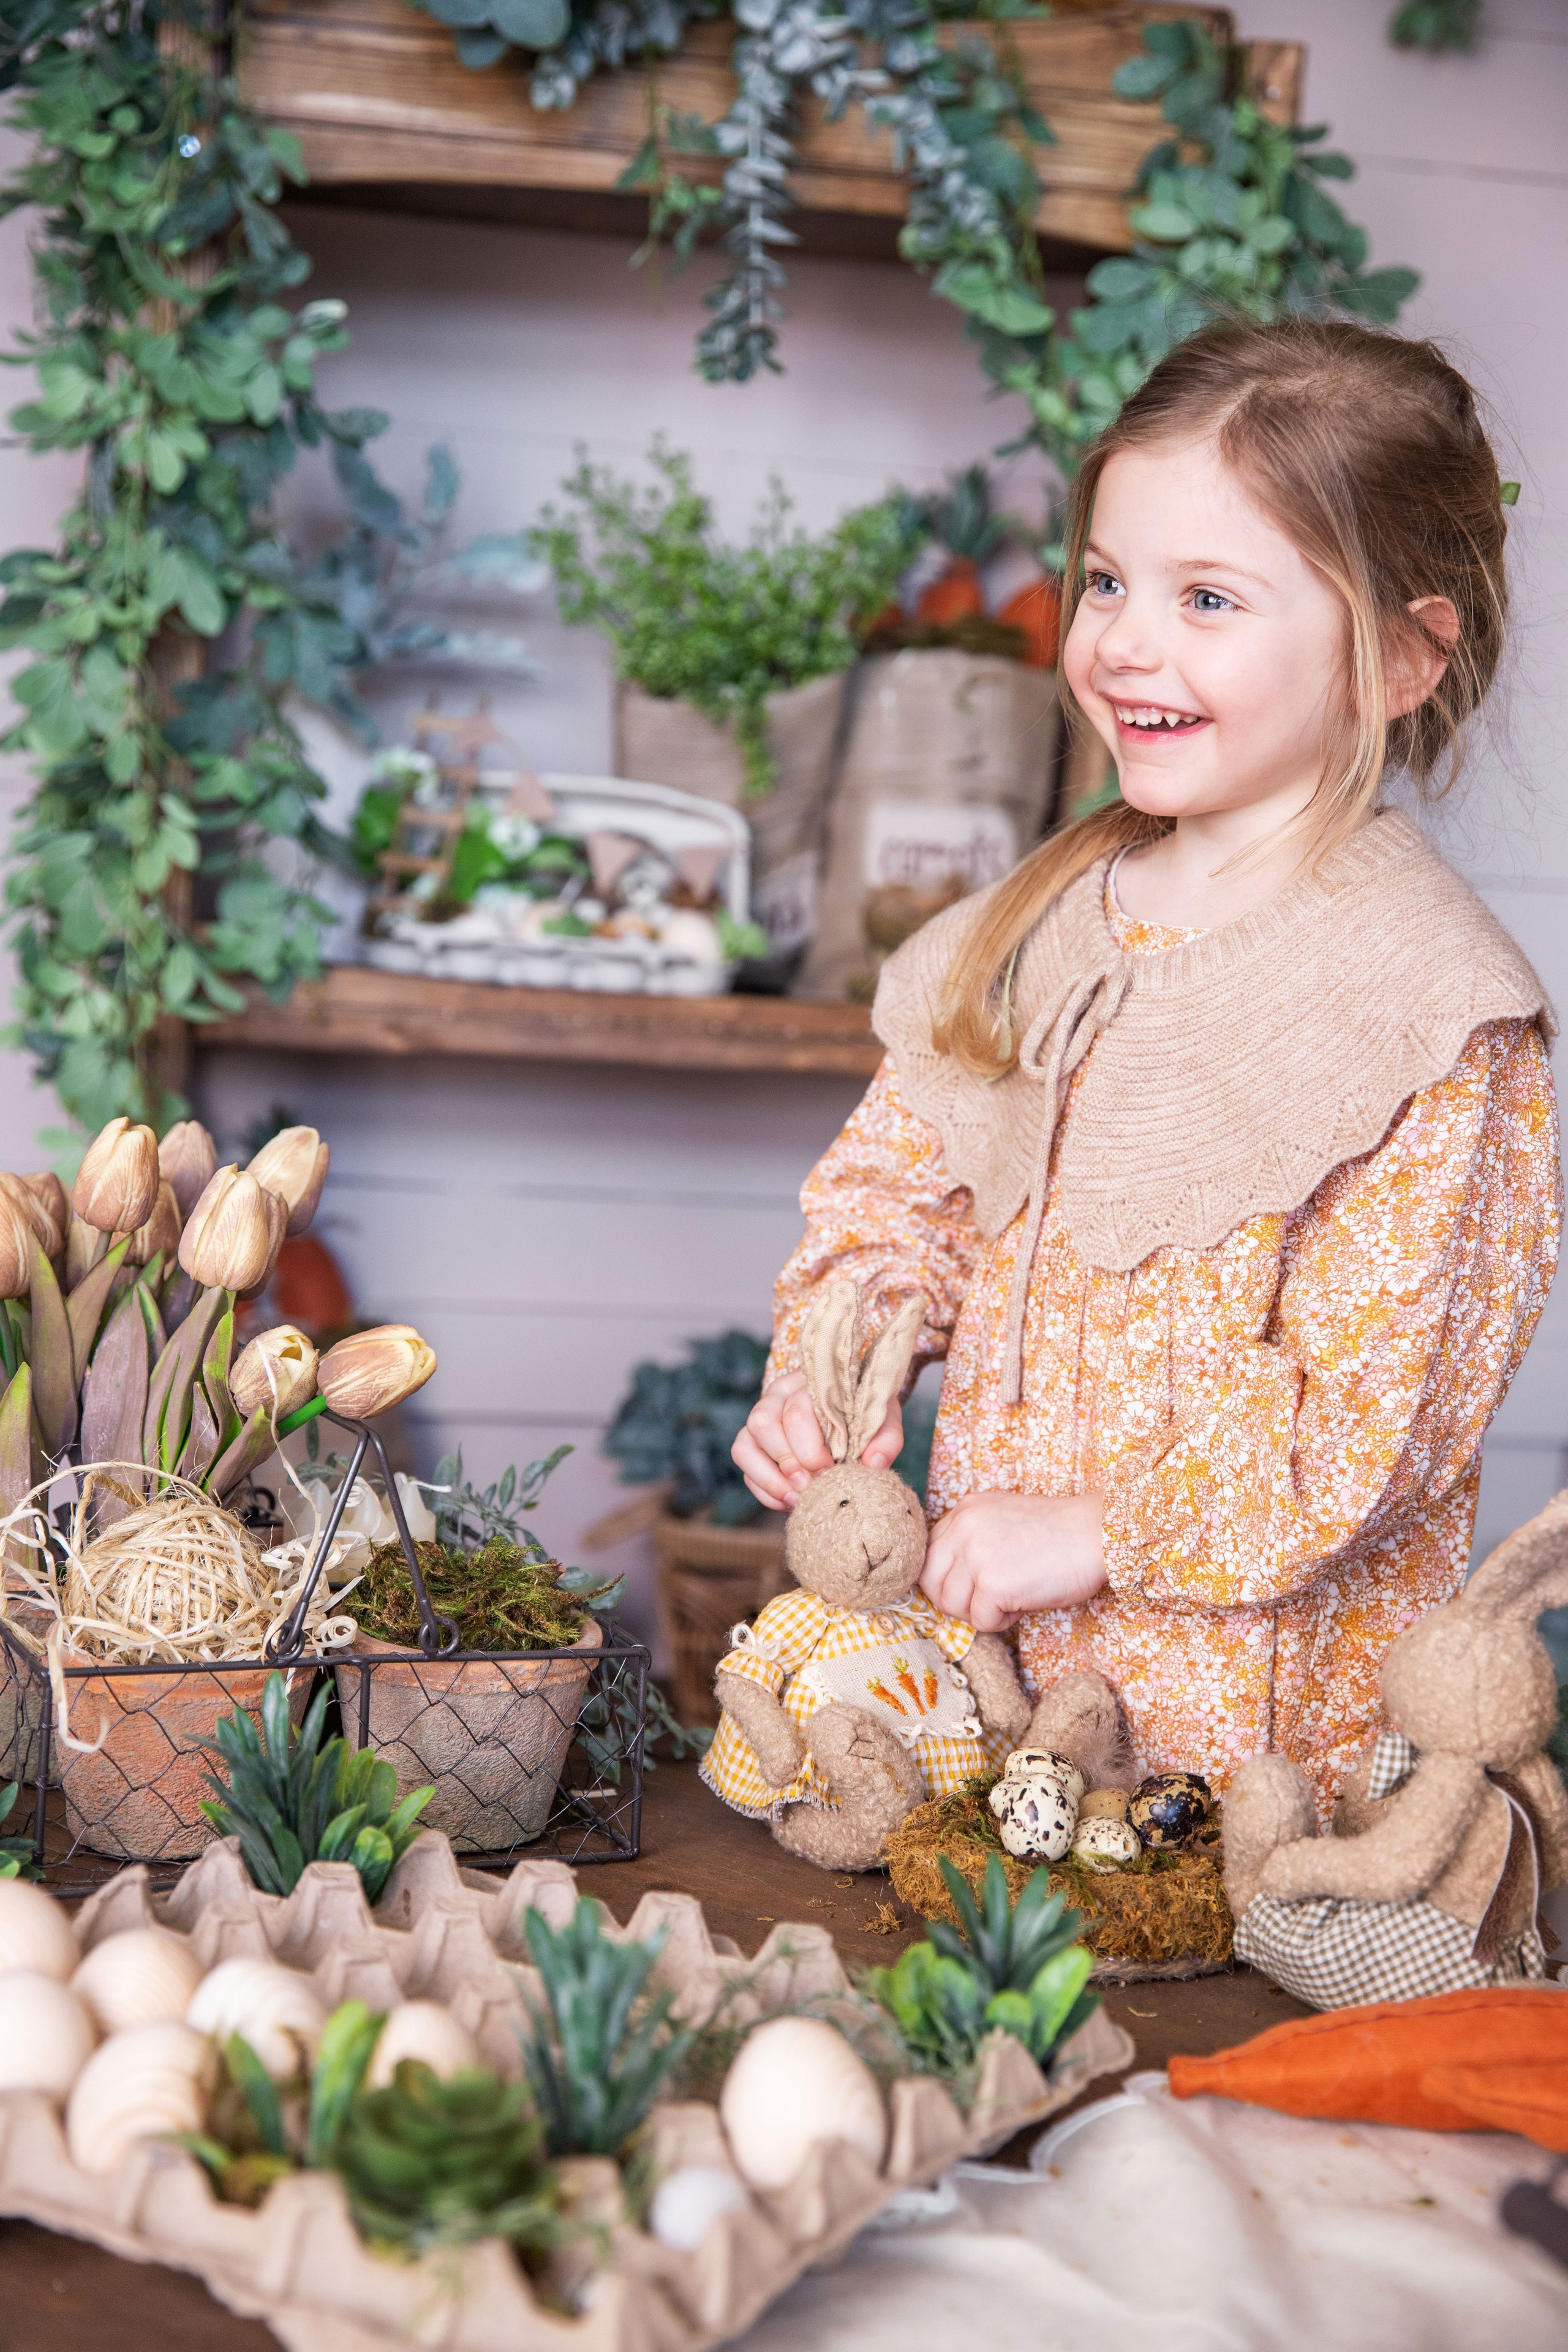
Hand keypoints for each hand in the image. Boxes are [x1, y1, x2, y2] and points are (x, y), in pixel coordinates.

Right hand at [732, 1366, 902, 1510]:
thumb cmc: (864, 1413)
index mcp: (809, 1383)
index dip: (810, 1448)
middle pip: (763, 1423)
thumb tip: (873, 1464)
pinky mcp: (752, 1440)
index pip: (796, 1410)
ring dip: (770, 1479)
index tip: (831, 1470)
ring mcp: (760, 1416)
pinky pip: (743, 1464)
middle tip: (814, 1486)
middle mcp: (778, 1394)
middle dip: (789, 1463)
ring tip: (799, 1498)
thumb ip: (885, 1439)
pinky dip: (763, 1488)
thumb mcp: (883, 1418)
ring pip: (744, 1444)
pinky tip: (789, 1500)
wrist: (849, 1410)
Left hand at [920, 1490, 1105, 1631]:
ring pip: (951, 1604)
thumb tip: (948, 1583)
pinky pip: (980, 1621)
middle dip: (955, 1600)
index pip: (927, 1554)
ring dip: (979, 1612)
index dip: (946, 1579)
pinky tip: (1023, 1605)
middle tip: (988, 1601)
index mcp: (964, 1510)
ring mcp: (975, 1554)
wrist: (1098, 1534)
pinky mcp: (992, 1583)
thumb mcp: (1002, 1522)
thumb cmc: (1058, 1535)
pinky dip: (1001, 1622)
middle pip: (929, 1581)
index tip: (970, 1588)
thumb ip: (971, 1541)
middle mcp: (963, 1527)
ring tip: (1010, 1600)